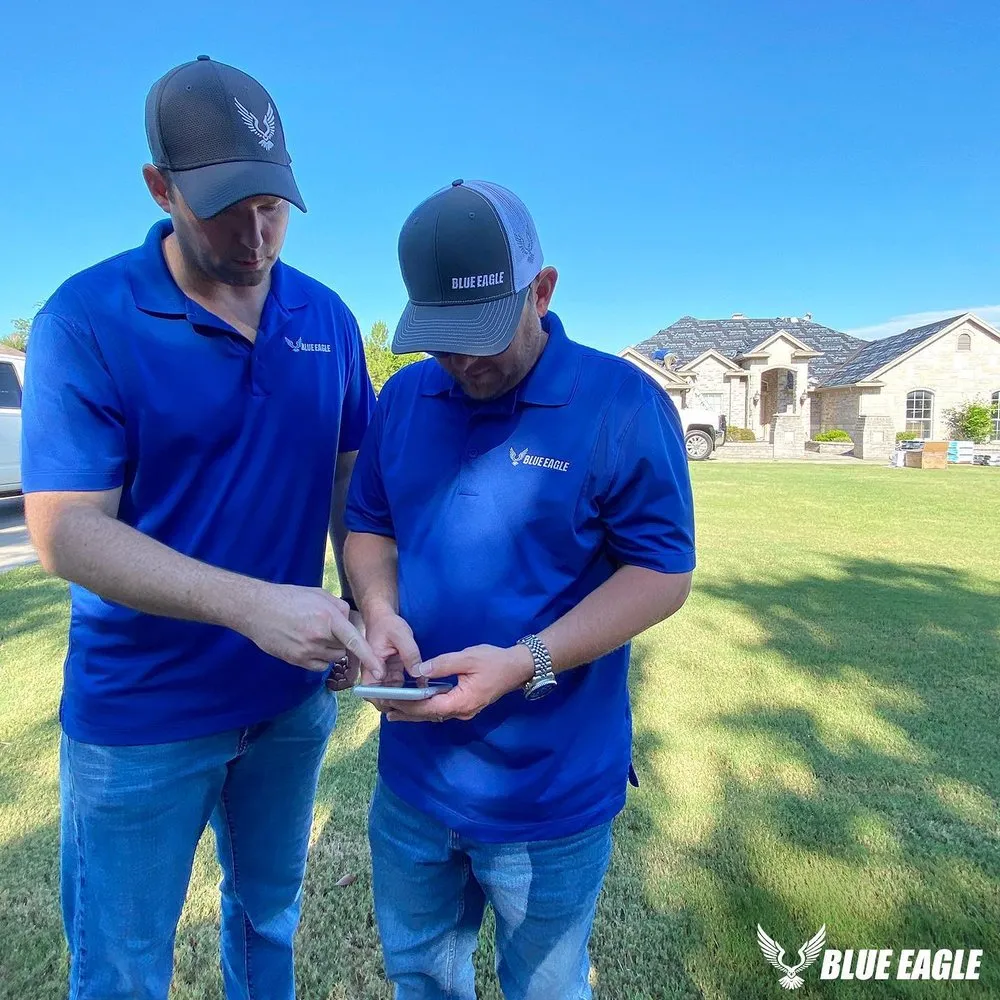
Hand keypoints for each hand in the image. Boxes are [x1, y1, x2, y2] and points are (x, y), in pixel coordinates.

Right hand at [241, 582, 381, 677]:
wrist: (257, 609)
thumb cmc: (289, 598)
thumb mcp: (318, 594)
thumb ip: (339, 608)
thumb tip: (351, 621)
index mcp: (328, 617)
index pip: (353, 641)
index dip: (369, 657)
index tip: (380, 671)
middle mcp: (319, 636)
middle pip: (344, 649)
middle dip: (341, 641)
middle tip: (326, 628)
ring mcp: (307, 651)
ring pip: (332, 658)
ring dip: (329, 649)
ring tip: (312, 633)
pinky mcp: (297, 660)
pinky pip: (319, 665)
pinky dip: (318, 658)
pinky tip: (306, 643)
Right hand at [356, 609, 422, 712]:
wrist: (383, 618)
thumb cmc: (388, 624)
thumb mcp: (401, 635)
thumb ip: (410, 654)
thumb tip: (418, 674)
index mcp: (370, 666)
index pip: (373, 692)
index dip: (387, 702)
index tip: (406, 703)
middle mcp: (373, 674)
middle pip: (381, 698)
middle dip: (398, 704)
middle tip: (419, 705)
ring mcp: (382, 676)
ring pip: (391, 696)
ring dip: (404, 700)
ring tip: (423, 701)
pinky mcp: (391, 674)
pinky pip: (398, 688)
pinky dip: (408, 692)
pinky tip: (422, 691)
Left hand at [382, 643, 533, 722]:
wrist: (518, 667)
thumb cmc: (495, 661)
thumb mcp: (468, 657)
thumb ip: (442, 664)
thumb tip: (419, 670)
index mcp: (461, 701)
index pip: (428, 707)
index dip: (407, 705)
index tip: (390, 701)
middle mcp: (461, 711)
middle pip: (428, 715)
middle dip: (406, 713)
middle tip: (384, 709)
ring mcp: (464, 711)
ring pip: (434, 714)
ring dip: (414, 713)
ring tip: (393, 710)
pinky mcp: (466, 706)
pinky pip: (441, 710)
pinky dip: (426, 708)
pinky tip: (416, 705)